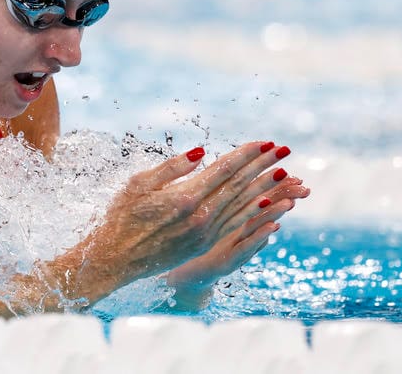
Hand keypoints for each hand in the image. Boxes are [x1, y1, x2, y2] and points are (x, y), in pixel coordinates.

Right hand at [47, 141, 302, 302]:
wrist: (116, 259)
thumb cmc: (122, 216)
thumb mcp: (139, 184)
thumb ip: (172, 167)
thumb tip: (201, 151)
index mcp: (185, 197)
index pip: (224, 170)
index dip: (246, 154)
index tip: (265, 142)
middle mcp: (200, 217)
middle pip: (239, 186)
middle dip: (264, 167)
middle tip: (286, 151)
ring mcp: (205, 234)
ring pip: (243, 207)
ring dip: (266, 189)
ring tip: (286, 175)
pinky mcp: (204, 246)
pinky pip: (237, 226)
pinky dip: (255, 214)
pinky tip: (268, 206)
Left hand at [164, 169, 309, 308]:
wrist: (184, 272)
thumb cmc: (192, 238)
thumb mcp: (207, 212)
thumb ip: (219, 192)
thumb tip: (235, 168)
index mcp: (232, 214)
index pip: (256, 192)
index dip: (274, 182)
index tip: (293, 174)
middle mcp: (238, 230)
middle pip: (262, 208)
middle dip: (284, 196)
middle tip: (304, 187)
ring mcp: (235, 246)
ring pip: (257, 227)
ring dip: (275, 214)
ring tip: (291, 202)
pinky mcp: (227, 262)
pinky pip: (245, 248)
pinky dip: (259, 238)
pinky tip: (273, 227)